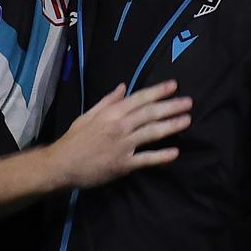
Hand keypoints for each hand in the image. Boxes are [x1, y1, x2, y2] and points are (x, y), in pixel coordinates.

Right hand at [47, 80, 191, 188]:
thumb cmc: (74, 140)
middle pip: (150, 113)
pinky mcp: (124, 164)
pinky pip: (146, 159)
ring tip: (187, 120)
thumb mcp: (88, 116)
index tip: (174, 85)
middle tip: (189, 102)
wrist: (61, 164)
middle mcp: (120, 126)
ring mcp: (123, 146)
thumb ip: (107, 102)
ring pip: (152, 133)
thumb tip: (123, 88)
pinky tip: (174, 152)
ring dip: (171, 126)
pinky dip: (161, 156)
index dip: (158, 91)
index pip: (139, 98)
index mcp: (111, 113)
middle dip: (171, 106)